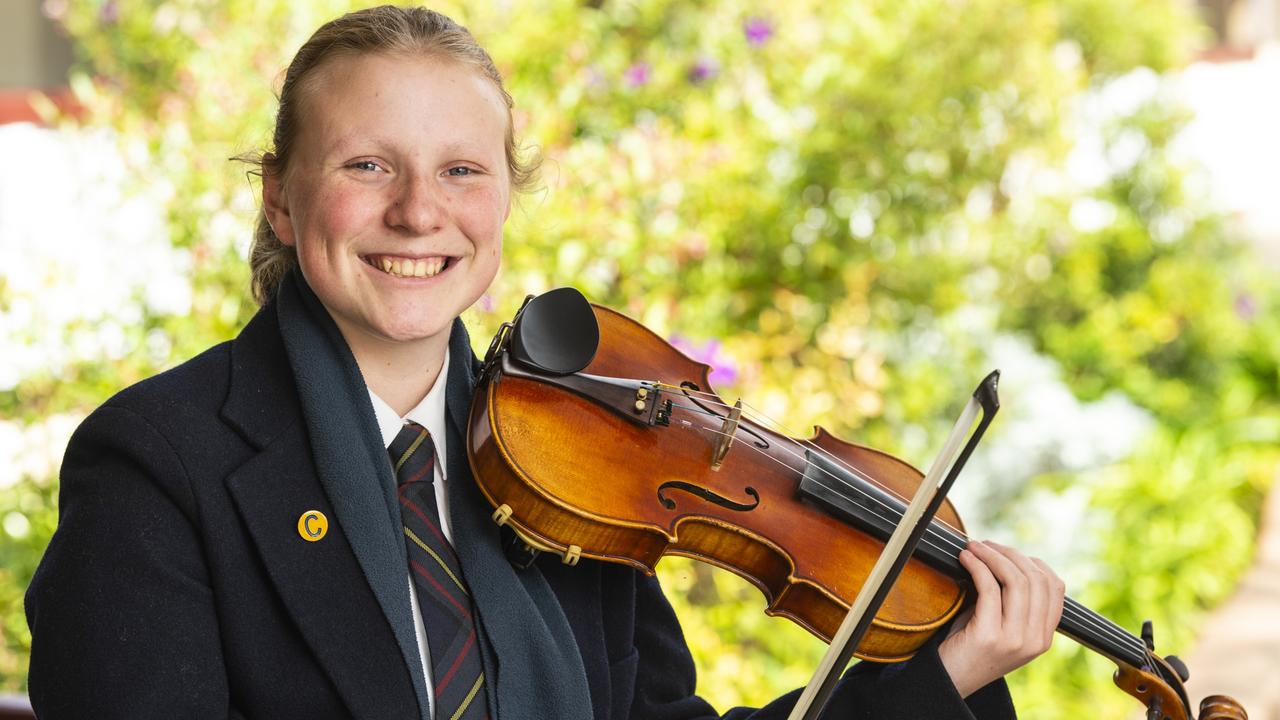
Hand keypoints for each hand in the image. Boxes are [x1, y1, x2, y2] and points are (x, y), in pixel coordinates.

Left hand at [937, 539, 1064, 697]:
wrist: (950, 680)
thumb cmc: (971, 646)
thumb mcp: (1003, 623)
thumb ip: (1014, 599)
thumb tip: (1007, 555)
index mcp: (1044, 637)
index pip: (1055, 587)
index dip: (1032, 561)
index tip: (1009, 552)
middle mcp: (1035, 640)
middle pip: (1035, 579)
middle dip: (1009, 553)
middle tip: (986, 544)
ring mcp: (1014, 640)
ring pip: (1015, 580)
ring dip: (992, 556)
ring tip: (974, 547)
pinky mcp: (989, 636)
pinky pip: (989, 589)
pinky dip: (977, 566)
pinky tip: (965, 559)